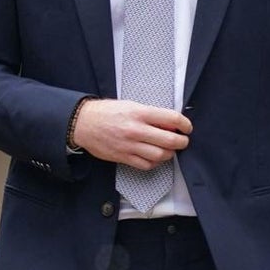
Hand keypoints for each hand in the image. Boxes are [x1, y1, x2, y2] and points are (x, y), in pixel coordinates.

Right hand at [72, 98, 190, 167]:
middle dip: (182, 142)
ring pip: (161, 155)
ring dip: (169, 154)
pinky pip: (146, 164)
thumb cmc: (106, 112)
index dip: (185, 124)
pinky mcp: (123, 157)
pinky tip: (153, 156)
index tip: (187, 128)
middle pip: (170, 140)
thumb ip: (150, 114)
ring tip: (167, 149)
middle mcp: (136, 129)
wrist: (83, 123)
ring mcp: (130, 145)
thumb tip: (170, 123)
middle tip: (182, 141)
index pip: (172, 118)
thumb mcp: (130, 105)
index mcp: (139, 113)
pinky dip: (155, 162)